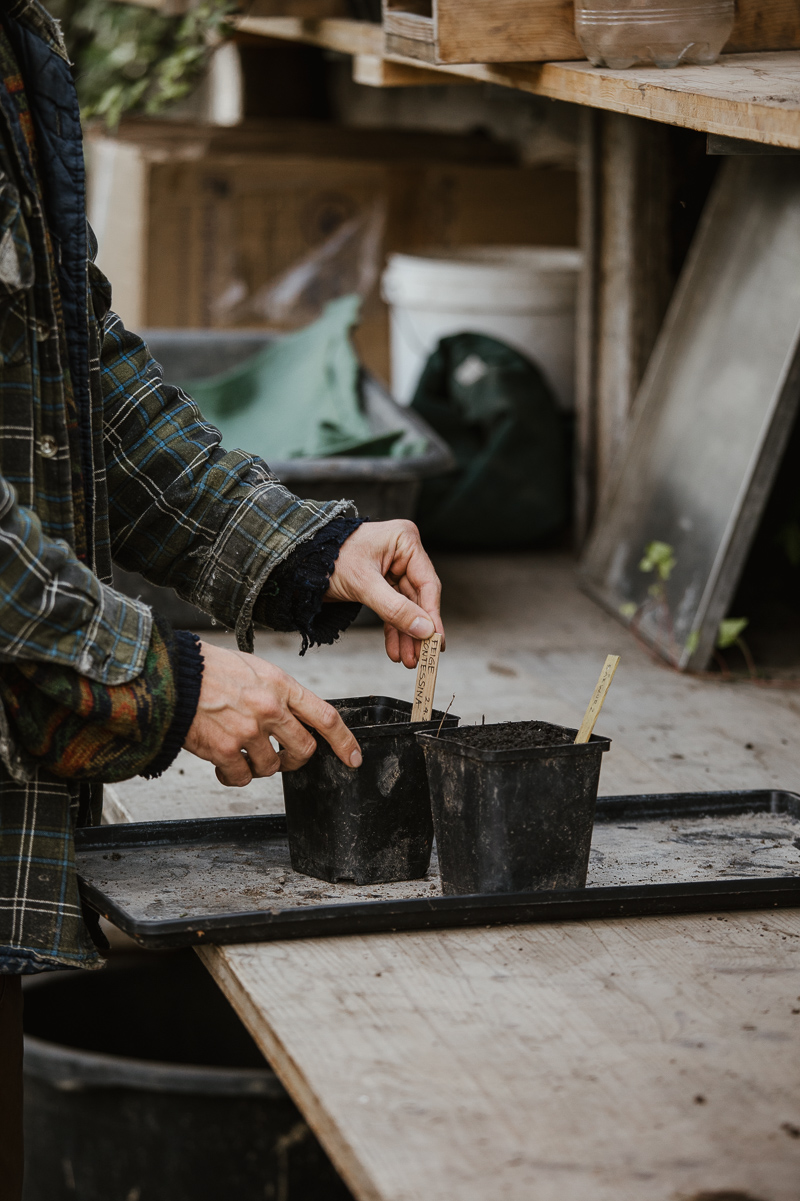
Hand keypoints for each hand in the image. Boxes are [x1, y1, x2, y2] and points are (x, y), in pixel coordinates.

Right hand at [184, 642, 361, 786]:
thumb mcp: (256, 669)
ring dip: (259, 766)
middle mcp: (270, 709)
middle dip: (297, 759)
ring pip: (271, 767)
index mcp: (281, 686)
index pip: (325, 717)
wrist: (174, 676)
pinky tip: (223, 764)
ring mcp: (248, 731)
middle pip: (304, 749)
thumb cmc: (211, 670)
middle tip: (284, 758)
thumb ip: (279, 692)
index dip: (344, 741)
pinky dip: (233, 776)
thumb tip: (292, 716)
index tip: (352, 758)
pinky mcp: (224, 750)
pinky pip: (241, 778)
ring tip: (241, 752)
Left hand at [325, 519, 443, 667]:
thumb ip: (395, 608)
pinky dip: (393, 631)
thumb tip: (424, 630)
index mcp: (405, 541)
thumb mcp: (363, 584)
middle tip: (423, 657)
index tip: (436, 642)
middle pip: (418, 599)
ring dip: (406, 636)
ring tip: (409, 661)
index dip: (432, 616)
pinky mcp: (381, 584)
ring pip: (406, 608)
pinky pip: (392, 610)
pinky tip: (395, 651)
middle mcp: (403, 554)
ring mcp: (392, 569)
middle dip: (417, 631)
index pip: (427, 584)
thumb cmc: (330, 558)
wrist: (301, 561)